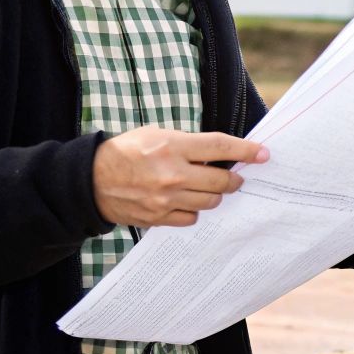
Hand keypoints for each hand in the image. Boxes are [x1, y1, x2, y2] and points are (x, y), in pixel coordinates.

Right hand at [92, 126, 268, 228]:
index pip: (220, 147)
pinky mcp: (159, 218)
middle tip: (235, 178)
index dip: (246, 151)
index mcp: (173, 146)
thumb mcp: (157, 135)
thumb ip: (188, 144)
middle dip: (234, 180)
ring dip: (215, 196)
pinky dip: (195, 211)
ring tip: (208, 189)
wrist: (90, 181)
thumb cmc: (126, 152)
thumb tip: (219, 154)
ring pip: (210, 202)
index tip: (263, 154)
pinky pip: (192, 219)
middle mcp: (173, 174)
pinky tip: (187, 202)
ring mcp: (166, 199)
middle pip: (221, 181)